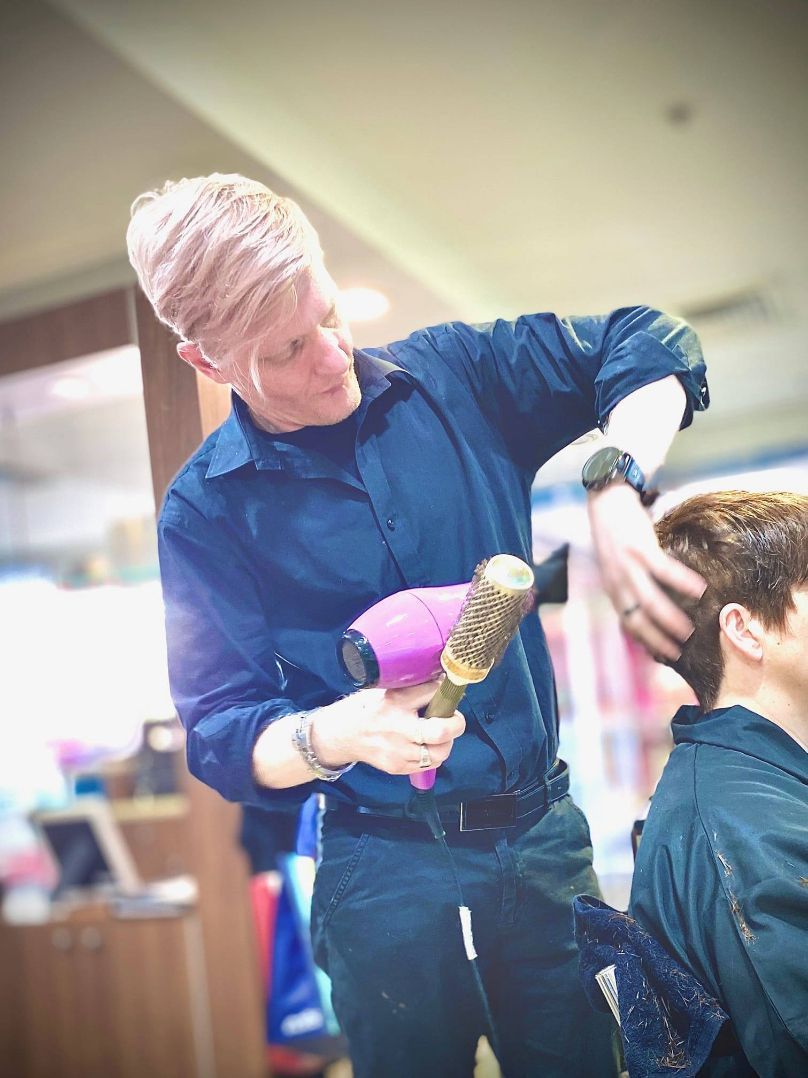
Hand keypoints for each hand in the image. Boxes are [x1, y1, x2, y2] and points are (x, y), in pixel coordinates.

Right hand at [310, 681, 465, 774]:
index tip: (450, 692)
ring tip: (438, 734)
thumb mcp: (386, 691)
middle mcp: (397, 728)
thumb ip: (413, 689)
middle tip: (453, 719)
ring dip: (446, 743)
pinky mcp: (397, 767)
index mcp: (394, 702)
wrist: (341, 735)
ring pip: (440, 752)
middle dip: (455, 724)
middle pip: (441, 731)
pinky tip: (424, 745)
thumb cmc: (365, 709)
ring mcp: (398, 752)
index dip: (446, 691)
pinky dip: (433, 755)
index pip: (432, 693)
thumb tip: (442, 683)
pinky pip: (429, 765)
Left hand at [587, 484, 706, 660]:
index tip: (664, 654)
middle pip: (638, 619)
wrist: (605, 500)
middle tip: (679, 652)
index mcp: (613, 588)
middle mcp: (617, 581)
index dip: (646, 640)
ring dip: (670, 619)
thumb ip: (628, 585)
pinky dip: (683, 583)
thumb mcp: (614, 565)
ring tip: (690, 631)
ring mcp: (628, 566)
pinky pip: (664, 571)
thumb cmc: (615, 533)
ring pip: (650, 601)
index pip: (628, 623)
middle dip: (658, 639)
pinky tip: (701, 590)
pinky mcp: (640, 548)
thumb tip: (647, 607)